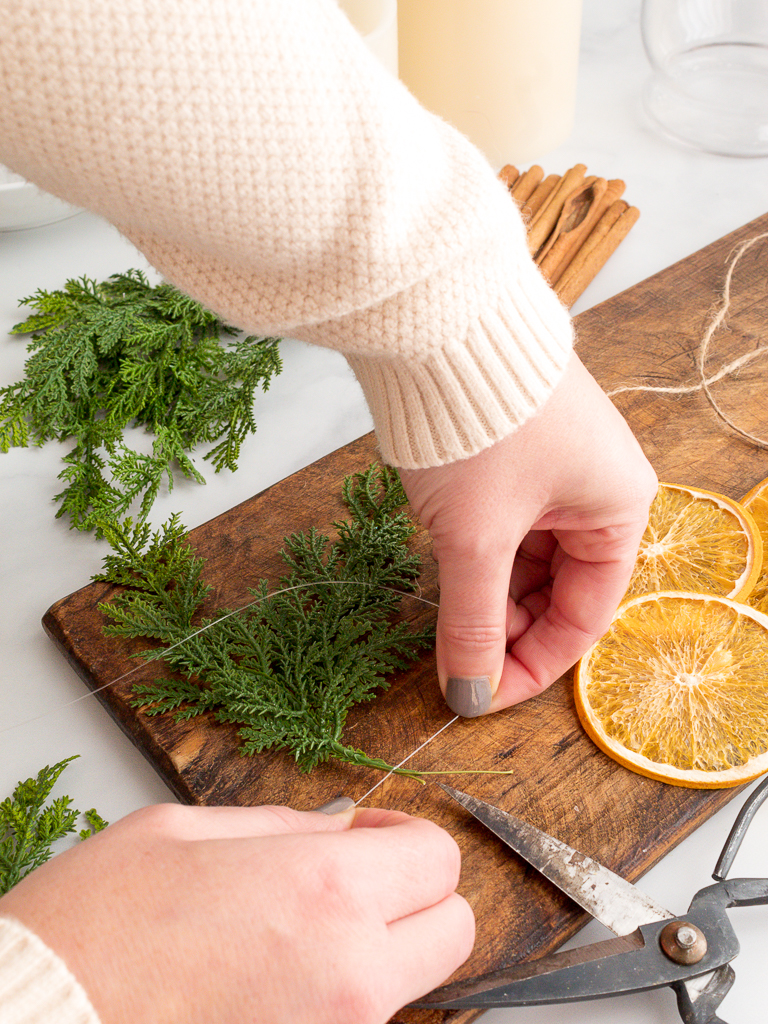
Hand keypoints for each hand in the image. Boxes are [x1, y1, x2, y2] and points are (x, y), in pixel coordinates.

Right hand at [0, 803, 472, 1023]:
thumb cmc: (91, 931)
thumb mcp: (181, 833)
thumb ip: (280, 827)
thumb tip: (337, 830)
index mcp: (321, 891)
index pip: (438, 860)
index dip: (406, 839)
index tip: (369, 838)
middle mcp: (349, 976)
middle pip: (455, 931)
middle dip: (416, 898)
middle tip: (353, 885)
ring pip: (407, 985)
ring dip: (375, 953)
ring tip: (290, 937)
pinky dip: (336, 999)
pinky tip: (270, 981)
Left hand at [399, 352, 656, 714]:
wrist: (436, 323)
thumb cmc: (478, 426)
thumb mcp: (475, 538)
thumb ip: (472, 623)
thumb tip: (467, 694)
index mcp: (619, 508)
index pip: (586, 616)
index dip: (532, 666)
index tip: (480, 696)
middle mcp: (598, 489)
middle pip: (557, 589)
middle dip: (505, 627)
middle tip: (455, 658)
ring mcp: (555, 468)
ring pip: (525, 559)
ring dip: (486, 593)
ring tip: (443, 611)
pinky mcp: (515, 452)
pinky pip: (504, 524)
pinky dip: (476, 554)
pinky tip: (443, 570)